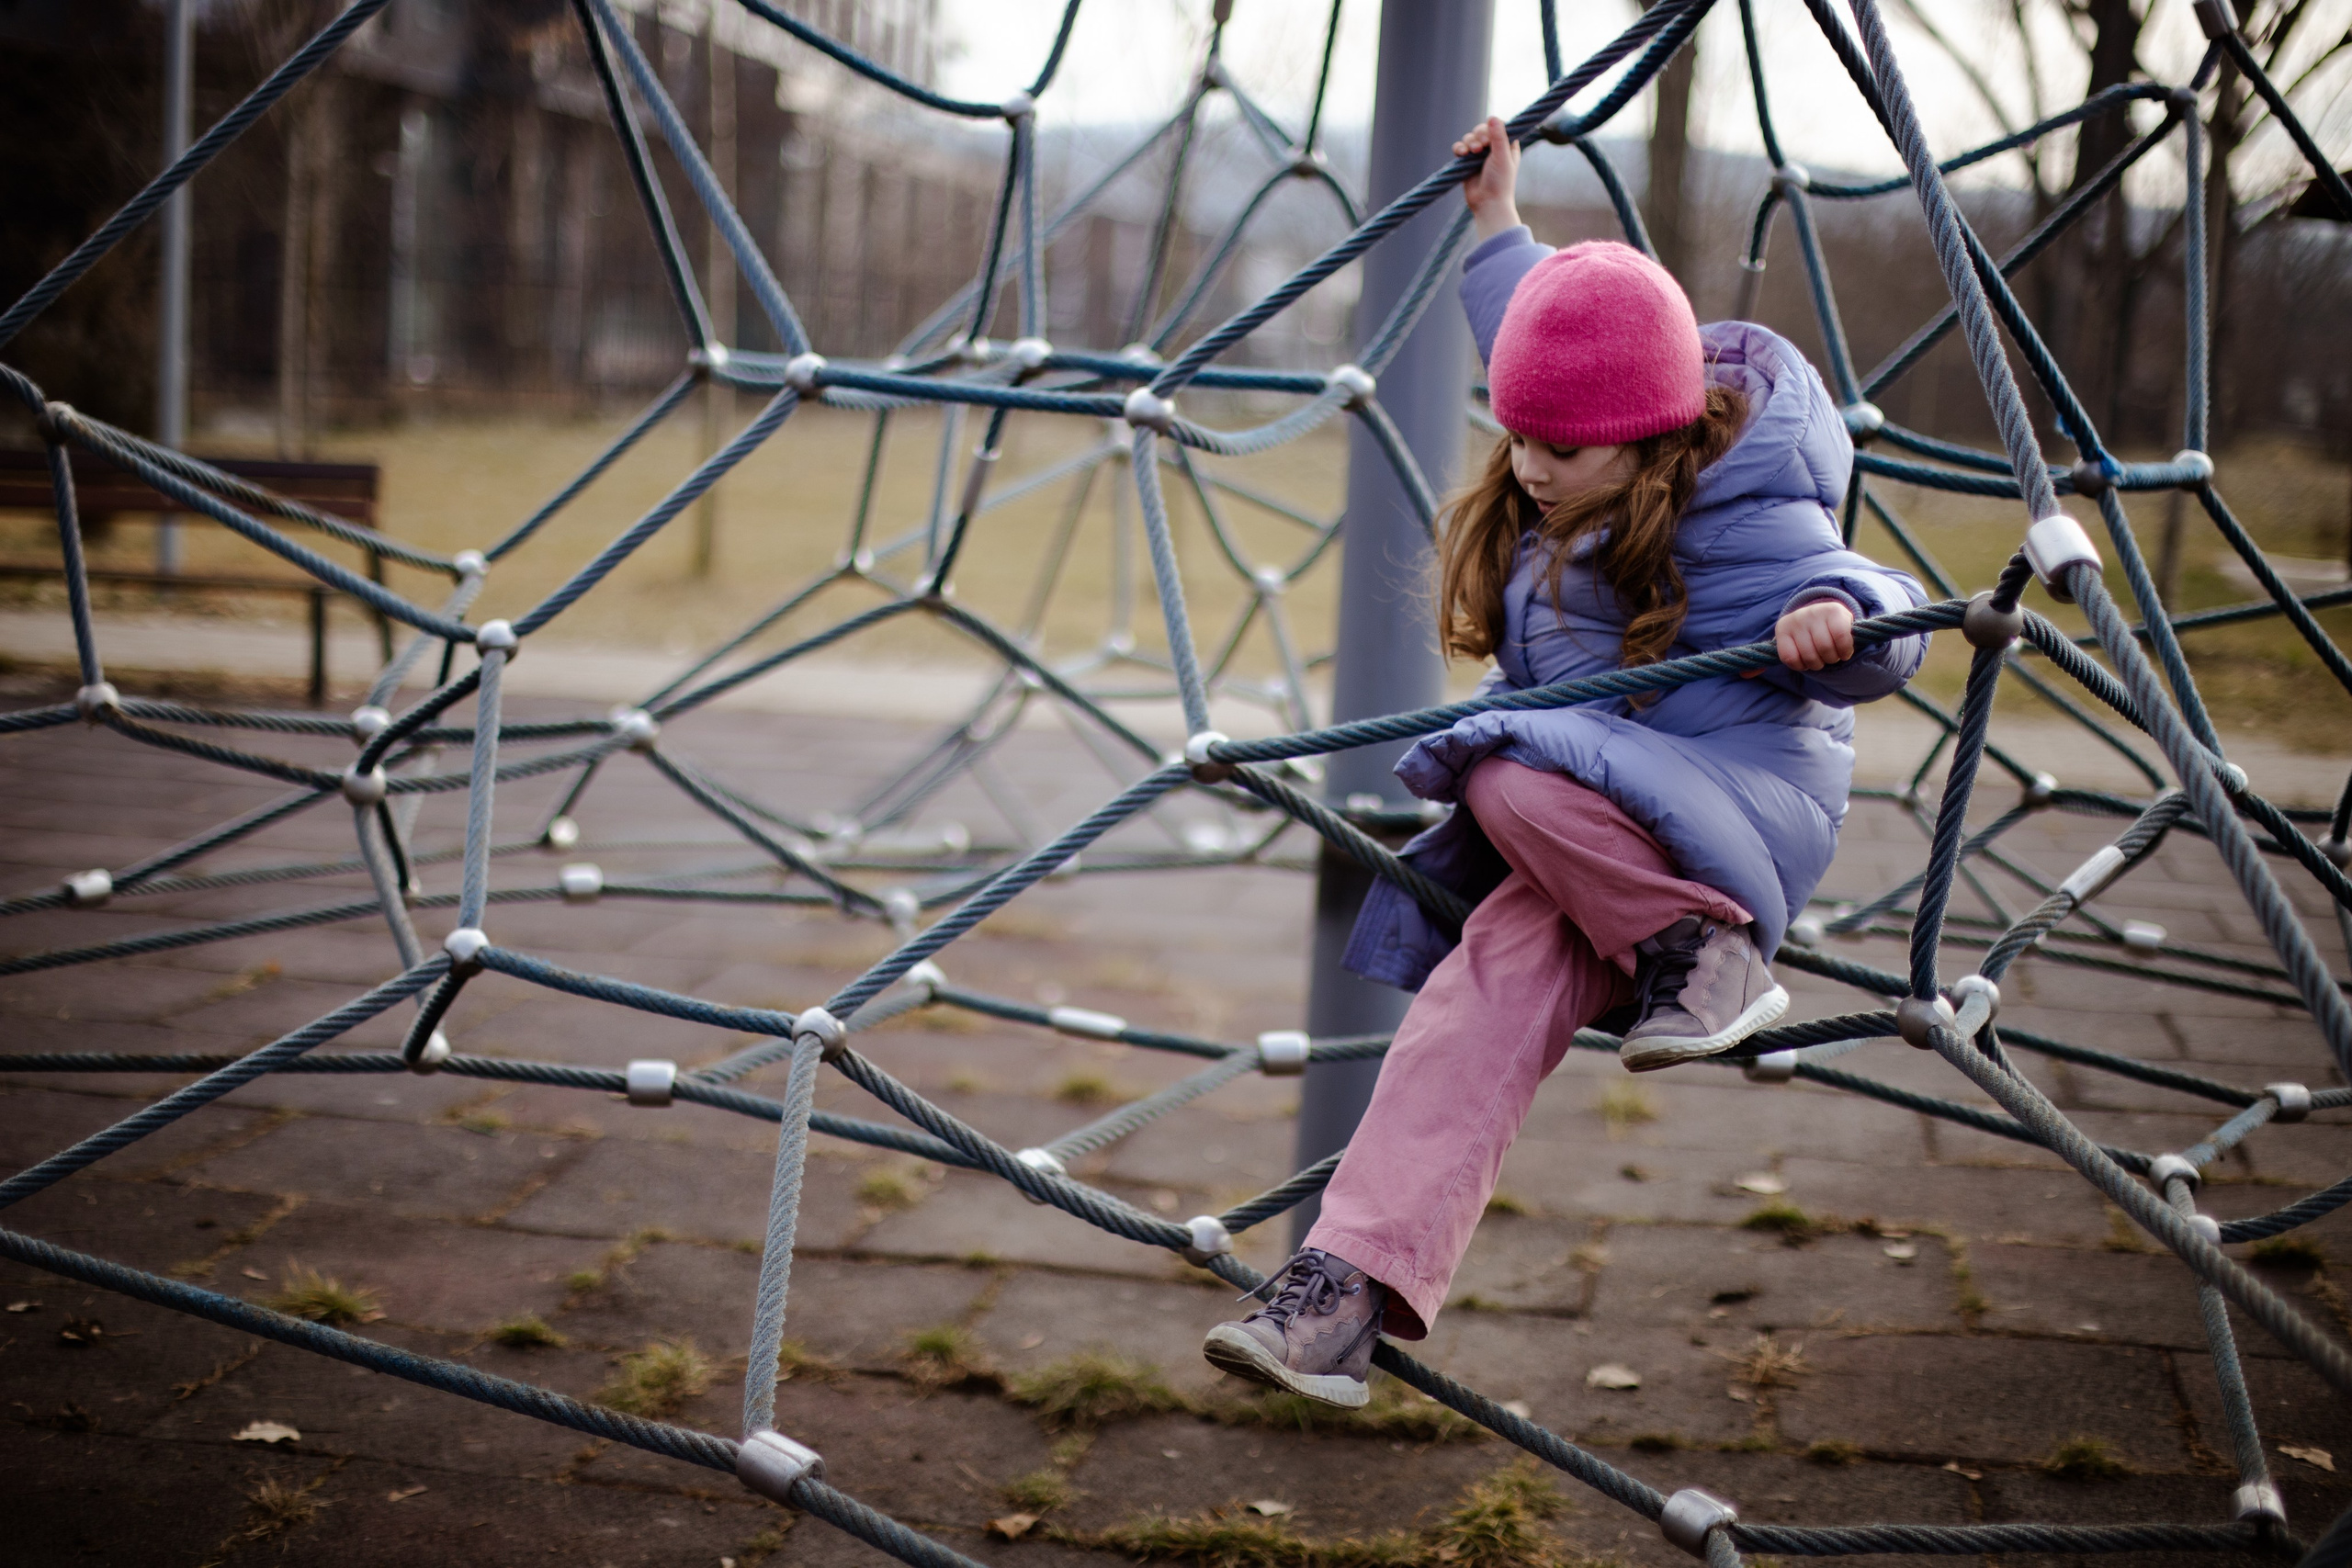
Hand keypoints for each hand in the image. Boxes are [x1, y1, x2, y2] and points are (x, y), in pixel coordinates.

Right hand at [1452, 115, 1520, 241]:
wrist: (1487, 204)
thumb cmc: (1500, 182)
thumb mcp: (1502, 157)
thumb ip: (1498, 136)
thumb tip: (1492, 117)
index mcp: (1507, 145)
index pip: (1498, 126)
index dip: (1492, 127)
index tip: (1489, 136)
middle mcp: (1493, 148)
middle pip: (1482, 129)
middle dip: (1478, 135)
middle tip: (1480, 147)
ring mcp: (1479, 155)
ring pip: (1470, 137)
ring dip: (1469, 141)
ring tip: (1472, 152)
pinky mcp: (1467, 162)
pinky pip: (1460, 148)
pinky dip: (1459, 148)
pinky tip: (1461, 153)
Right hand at [1774, 599, 1856, 671]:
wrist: (1812, 616)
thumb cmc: (1834, 627)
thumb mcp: (1847, 626)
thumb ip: (1854, 636)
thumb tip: (1869, 639)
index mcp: (1833, 610)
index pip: (1841, 636)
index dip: (1845, 651)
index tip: (1845, 653)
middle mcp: (1812, 612)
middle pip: (1824, 649)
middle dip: (1830, 659)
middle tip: (1831, 657)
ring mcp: (1795, 620)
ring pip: (1808, 656)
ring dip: (1817, 664)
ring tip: (1819, 659)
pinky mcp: (1781, 630)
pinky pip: (1790, 658)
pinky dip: (1800, 666)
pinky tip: (1805, 662)